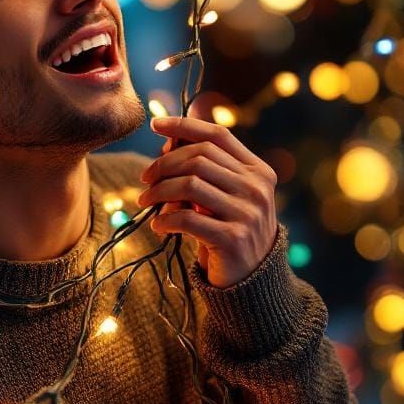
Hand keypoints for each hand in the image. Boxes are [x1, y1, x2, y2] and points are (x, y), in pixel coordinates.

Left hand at [138, 114, 278, 287]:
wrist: (252, 279)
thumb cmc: (230, 229)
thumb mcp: (223, 196)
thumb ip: (202, 170)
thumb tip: (167, 142)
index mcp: (258, 171)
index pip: (217, 136)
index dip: (184, 125)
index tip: (155, 124)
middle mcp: (256, 188)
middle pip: (198, 158)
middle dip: (164, 165)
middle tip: (145, 180)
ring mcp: (247, 213)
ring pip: (189, 185)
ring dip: (159, 191)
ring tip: (145, 201)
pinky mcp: (232, 238)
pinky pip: (187, 218)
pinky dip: (165, 219)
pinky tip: (158, 225)